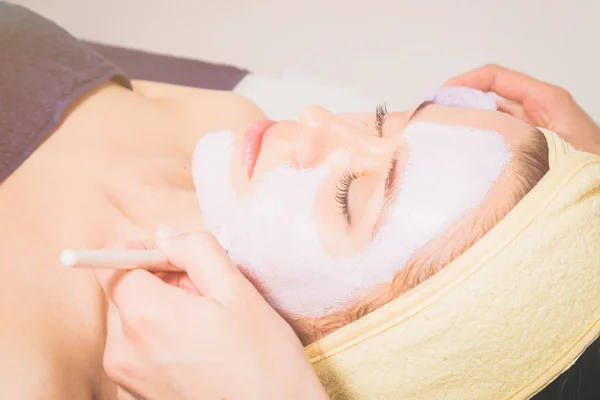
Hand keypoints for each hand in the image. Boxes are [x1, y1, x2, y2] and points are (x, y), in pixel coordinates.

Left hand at [95, 230, 327, 399]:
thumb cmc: (265, 360)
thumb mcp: (237, 291)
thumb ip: (196, 250)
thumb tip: (164, 233)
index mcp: (146, 316)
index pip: (113, 265)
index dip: (144, 252)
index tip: (177, 258)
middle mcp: (124, 351)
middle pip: (126, 294)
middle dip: (161, 284)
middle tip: (208, 296)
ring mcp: (129, 380)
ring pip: (135, 324)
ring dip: (165, 314)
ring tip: (209, 328)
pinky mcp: (140, 397)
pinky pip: (142, 353)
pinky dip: (164, 342)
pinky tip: (202, 352)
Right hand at [444, 64, 599, 154]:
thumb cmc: (589, 166)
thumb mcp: (551, 142)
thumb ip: (514, 131)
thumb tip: (473, 128)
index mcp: (546, 101)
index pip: (497, 78)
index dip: (465, 81)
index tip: (440, 96)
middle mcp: (537, 113)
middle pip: (490, 98)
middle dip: (460, 103)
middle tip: (432, 117)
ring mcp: (531, 134)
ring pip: (492, 121)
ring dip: (468, 126)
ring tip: (441, 136)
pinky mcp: (527, 154)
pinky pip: (497, 142)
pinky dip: (478, 144)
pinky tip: (461, 157)